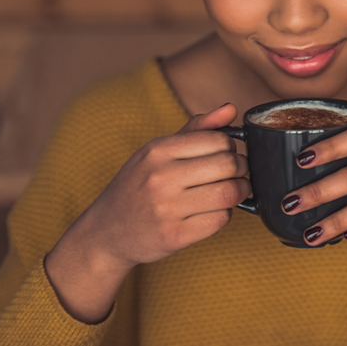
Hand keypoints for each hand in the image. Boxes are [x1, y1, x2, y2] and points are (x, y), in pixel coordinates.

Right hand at [45, 103, 249, 321]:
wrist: (106, 232)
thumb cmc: (138, 186)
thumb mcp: (157, 152)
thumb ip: (196, 129)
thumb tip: (231, 109)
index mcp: (158, 150)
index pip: (218, 139)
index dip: (231, 146)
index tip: (226, 154)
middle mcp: (160, 177)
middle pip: (228, 165)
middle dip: (240, 169)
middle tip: (235, 174)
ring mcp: (167, 209)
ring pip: (229, 193)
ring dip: (239, 192)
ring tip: (232, 191)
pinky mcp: (175, 236)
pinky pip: (220, 220)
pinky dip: (224, 215)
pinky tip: (212, 211)